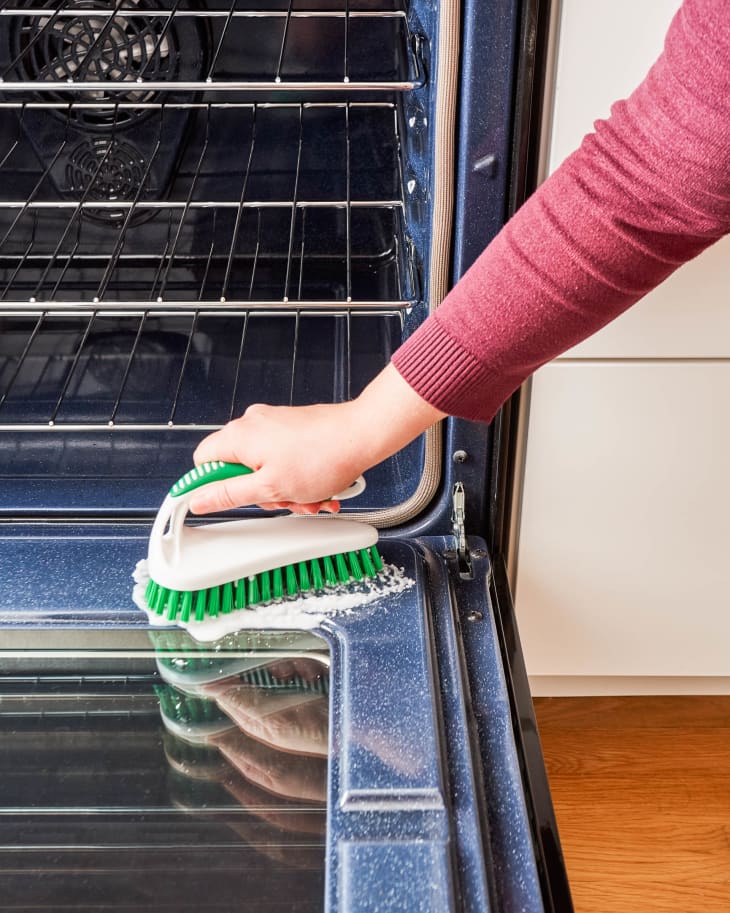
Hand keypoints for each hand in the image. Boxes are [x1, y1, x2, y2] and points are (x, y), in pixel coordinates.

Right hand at [190, 364, 445, 513]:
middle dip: (263, 493)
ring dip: (286, 490)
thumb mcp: (269, 488)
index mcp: (238, 437)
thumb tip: (198, 499)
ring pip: (266, 469)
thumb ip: (229, 494)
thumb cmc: (322, 457)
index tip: (223, 501)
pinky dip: (299, 478)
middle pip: (239, 470)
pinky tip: (319, 488)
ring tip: (311, 497)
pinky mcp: (293, 428)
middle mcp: (252, 425)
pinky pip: (284, 459)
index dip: (211, 486)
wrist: (362, 435)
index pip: (203, 462)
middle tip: (285, 501)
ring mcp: (274, 425)